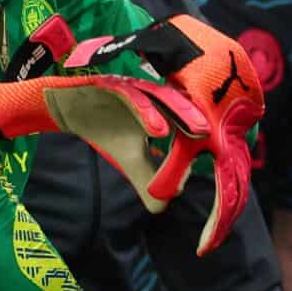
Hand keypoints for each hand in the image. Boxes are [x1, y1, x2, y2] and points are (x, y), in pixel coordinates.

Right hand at [0, 16, 263, 254]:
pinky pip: (131, 97)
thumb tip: (164, 206)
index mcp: (162, 110)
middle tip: (222, 138)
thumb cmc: (103, 128)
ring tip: (197, 132)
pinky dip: (145, 112)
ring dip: (180, 115)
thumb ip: (146, 179)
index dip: (209, 132)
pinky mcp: (111, 84)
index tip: (227, 151)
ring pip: (161, 98)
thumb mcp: (127, 159)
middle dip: (203, 119)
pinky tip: (156, 130)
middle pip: (183, 105)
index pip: (190, 119)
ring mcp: (133, 88)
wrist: (64, 107)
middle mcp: (152, 95)